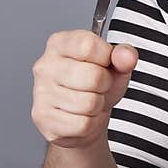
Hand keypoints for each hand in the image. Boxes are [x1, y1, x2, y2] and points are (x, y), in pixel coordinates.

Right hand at [31, 31, 138, 149]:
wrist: (84, 118)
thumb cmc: (97, 86)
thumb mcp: (115, 65)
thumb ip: (124, 55)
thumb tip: (127, 55)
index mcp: (60, 43)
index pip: (88, 45)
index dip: (106, 57)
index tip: (103, 62)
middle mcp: (45, 65)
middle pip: (93, 76)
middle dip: (104, 85)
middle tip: (98, 87)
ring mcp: (40, 92)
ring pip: (89, 103)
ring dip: (97, 106)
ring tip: (89, 101)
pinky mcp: (43, 118)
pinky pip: (82, 124)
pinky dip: (90, 124)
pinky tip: (81, 116)